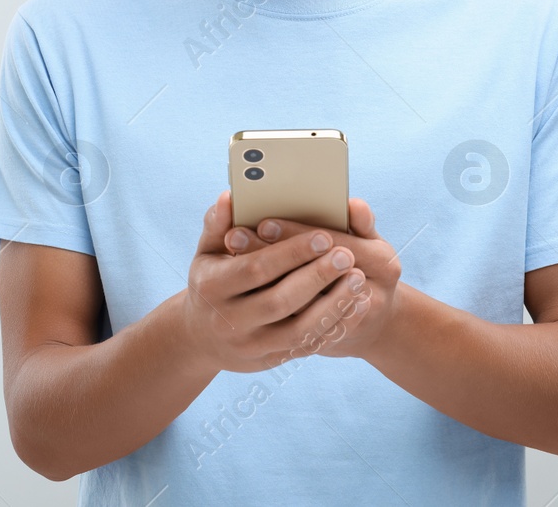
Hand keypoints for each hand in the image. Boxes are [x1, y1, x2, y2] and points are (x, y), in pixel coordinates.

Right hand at [180, 191, 367, 374]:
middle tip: (346, 256)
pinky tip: (354, 306)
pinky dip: (333, 327)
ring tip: (357, 280)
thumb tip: (229, 197)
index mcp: (212, 288)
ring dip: (332, 306)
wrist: (201, 337)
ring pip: (298, 330)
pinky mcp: (268, 361)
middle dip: (316, 278)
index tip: (323, 237)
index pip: (256, 269)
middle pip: (280, 301)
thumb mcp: (207, 252)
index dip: (291, 253)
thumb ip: (218, 224)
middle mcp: (228, 322)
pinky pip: (306, 347)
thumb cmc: (211, 281)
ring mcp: (249, 346)